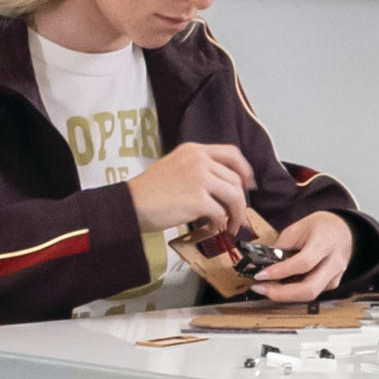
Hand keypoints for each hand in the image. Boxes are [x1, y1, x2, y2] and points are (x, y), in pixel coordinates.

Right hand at [127, 137, 268, 241]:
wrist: (129, 204)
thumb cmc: (147, 192)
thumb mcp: (174, 167)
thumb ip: (197, 171)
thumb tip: (221, 189)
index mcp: (193, 150)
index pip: (231, 153)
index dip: (245, 169)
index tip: (248, 183)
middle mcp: (199, 160)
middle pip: (235, 179)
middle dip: (241, 201)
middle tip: (238, 216)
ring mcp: (199, 179)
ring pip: (234, 196)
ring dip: (236, 214)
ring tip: (231, 226)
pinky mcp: (197, 200)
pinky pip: (220, 213)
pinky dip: (221, 223)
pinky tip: (214, 228)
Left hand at [248, 204, 360, 304]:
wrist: (343, 231)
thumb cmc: (319, 227)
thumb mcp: (296, 229)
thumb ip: (280, 247)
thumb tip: (261, 265)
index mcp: (324, 243)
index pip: (303, 263)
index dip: (280, 272)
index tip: (260, 275)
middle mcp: (334, 263)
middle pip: (309, 289)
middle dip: (281, 294)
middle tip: (260, 288)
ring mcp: (335, 276)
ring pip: (309, 295)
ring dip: (284, 295)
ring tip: (266, 287)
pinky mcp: (332, 284)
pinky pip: (311, 292)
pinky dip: (293, 292)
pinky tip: (281, 286)